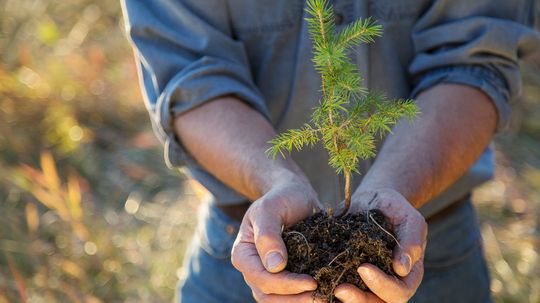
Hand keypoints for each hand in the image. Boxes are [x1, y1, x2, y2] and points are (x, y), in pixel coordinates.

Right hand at [231, 177, 323, 301]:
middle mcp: (253, 269)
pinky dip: (305, 297)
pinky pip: (292, 295)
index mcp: (243, 254)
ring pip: (279, 301)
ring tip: (326, 298)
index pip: (262, 279)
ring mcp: (268, 275)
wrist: (293, 195)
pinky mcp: (285, 276)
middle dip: (295, 300)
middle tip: (323, 297)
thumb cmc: (280, 198)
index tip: (311, 282)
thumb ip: (268, 235)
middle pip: (268, 297)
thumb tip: (275, 267)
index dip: (285, 284)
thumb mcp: (270, 209)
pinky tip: (327, 293)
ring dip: (301, 302)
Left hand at [335, 188, 426, 302]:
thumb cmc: (395, 208)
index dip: (382, 286)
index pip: (398, 293)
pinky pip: (337, 286)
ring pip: (355, 300)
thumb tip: (401, 268)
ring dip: (341, 299)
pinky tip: (312, 281)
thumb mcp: (409, 219)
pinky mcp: (346, 274)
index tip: (363, 268)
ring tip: (324, 290)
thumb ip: (411, 241)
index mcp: (407, 276)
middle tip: (339, 289)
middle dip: (357, 300)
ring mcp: (366, 282)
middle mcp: (387, 284)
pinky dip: (325, 287)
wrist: (373, 200)